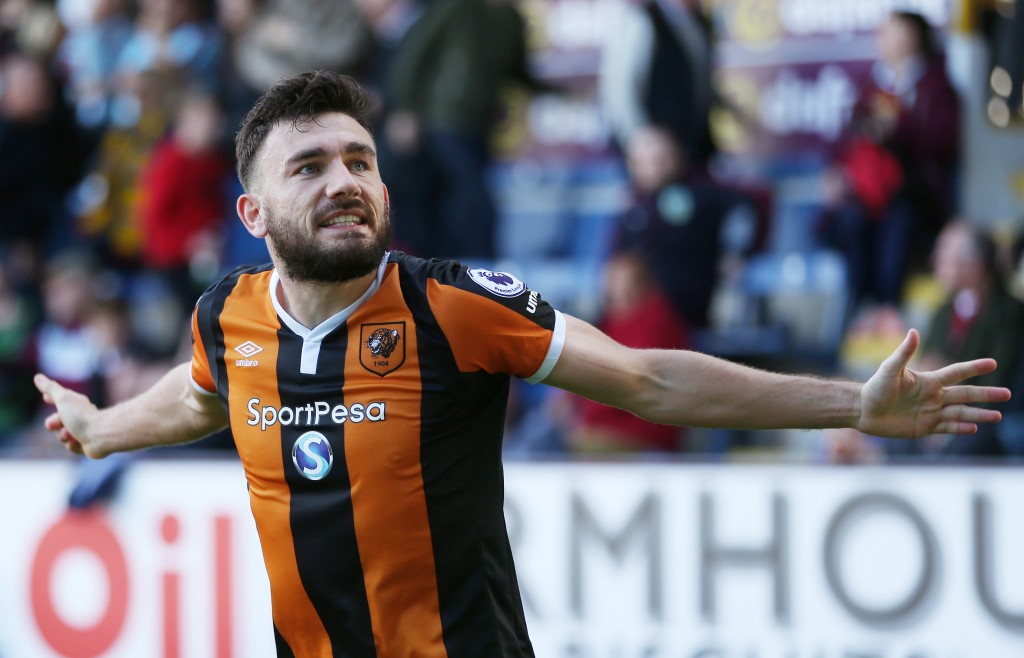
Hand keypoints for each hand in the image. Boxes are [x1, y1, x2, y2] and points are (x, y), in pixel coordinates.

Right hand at [34, 374, 98, 456]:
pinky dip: (72, 445)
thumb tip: (38, 377)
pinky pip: (72, 446)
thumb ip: (50, 388)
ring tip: (69, 434)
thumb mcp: (62, 399)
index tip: (46, 397)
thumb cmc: (81, 416)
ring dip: (63, 435)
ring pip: (63, 435)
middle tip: (51, 425)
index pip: (62, 399)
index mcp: (76, 403)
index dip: (52, 398)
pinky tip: (77, 442)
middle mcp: (81, 415)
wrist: (99, 435)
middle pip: (59, 420)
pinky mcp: (87, 444)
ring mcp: (84, 430)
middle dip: (53, 423)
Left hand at [857, 330, 1011, 437]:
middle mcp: (933, 396)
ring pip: (960, 413)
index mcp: (928, 381)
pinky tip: (974, 428)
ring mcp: (930, 412)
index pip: (956, 373)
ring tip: (997, 415)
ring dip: (978, 414)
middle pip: (965, 394)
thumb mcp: (889, 369)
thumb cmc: (875, 388)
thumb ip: (903, 353)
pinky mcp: (924, 427)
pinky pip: (946, 427)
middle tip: (1007, 394)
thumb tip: (914, 331)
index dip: (973, 368)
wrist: (862, 410)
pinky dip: (960, 428)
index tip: (992, 363)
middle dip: (986, 394)